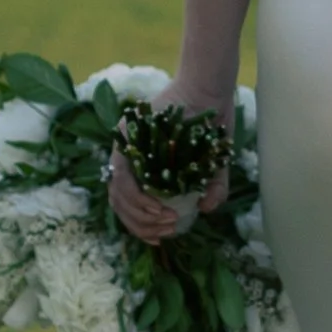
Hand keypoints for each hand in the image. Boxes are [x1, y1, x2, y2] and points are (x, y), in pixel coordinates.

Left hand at [107, 92, 232, 244]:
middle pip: (119, 204)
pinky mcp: (124, 139)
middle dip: (142, 226)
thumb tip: (206, 209)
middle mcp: (129, 161)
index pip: (130, 206)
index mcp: (144, 169)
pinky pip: (121, 177)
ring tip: (166, 220)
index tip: (162, 238)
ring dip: (140, 215)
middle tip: (167, 231)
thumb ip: (212, 187)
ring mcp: (124, 150)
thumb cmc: (210, 126)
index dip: (142, 227)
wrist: (208, 93)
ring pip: (117, 194)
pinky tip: (158, 206)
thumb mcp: (214, 165)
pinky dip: (137, 197)